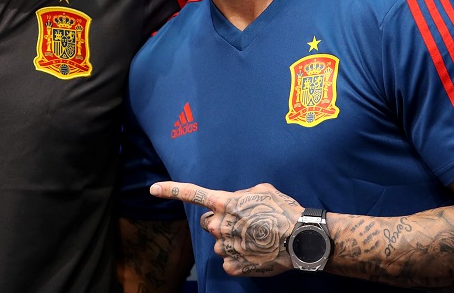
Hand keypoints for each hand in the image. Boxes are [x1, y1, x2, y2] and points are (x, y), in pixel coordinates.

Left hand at [150, 181, 301, 276]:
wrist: (301, 241)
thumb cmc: (285, 211)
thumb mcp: (263, 190)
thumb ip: (242, 193)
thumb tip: (236, 200)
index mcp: (226, 203)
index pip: (193, 194)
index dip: (171, 190)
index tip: (152, 189)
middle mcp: (221, 224)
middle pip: (207, 223)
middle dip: (218, 222)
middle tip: (242, 224)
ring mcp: (226, 247)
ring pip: (219, 243)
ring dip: (231, 241)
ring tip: (255, 239)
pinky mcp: (233, 265)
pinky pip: (228, 261)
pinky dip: (239, 258)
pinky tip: (256, 253)